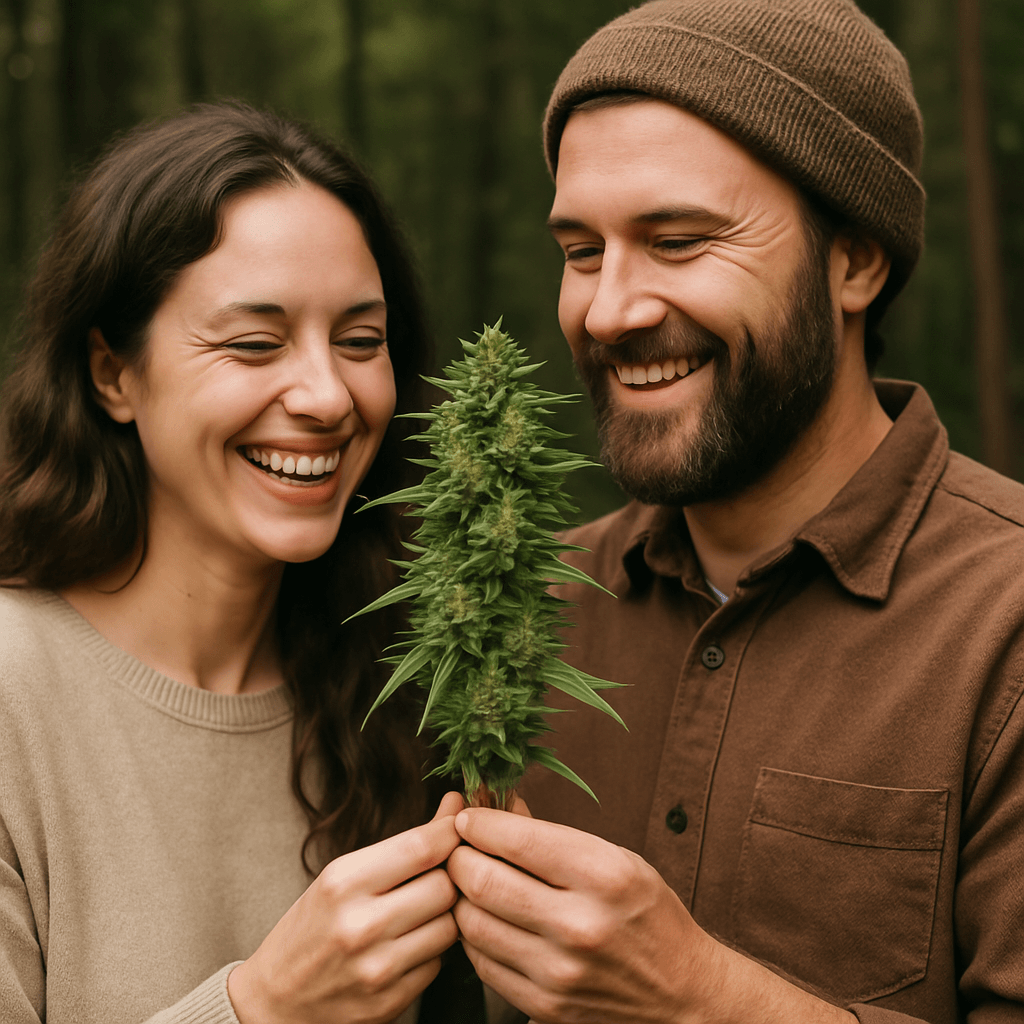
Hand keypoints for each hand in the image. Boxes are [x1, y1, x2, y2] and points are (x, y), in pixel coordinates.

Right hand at [228, 792, 463, 1023]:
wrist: (275, 1001)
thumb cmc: (312, 927)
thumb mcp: (343, 875)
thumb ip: (405, 845)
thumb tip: (455, 805)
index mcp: (343, 882)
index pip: (421, 847)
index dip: (452, 831)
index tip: (462, 826)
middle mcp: (360, 926)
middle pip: (444, 886)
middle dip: (448, 878)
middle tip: (437, 876)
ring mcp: (376, 969)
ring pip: (450, 927)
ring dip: (444, 916)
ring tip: (421, 913)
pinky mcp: (389, 1003)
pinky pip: (437, 964)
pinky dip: (431, 952)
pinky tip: (408, 947)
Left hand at [449, 810, 854, 1023]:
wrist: (682, 992)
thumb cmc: (647, 914)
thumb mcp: (615, 858)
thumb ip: (551, 836)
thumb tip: (497, 807)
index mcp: (603, 875)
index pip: (515, 839)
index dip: (479, 823)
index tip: (469, 817)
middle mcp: (579, 925)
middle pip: (481, 880)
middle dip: (459, 856)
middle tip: (459, 848)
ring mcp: (558, 971)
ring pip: (472, 923)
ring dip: (461, 897)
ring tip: (472, 883)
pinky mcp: (544, 1005)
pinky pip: (482, 962)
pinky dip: (475, 937)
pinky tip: (488, 920)